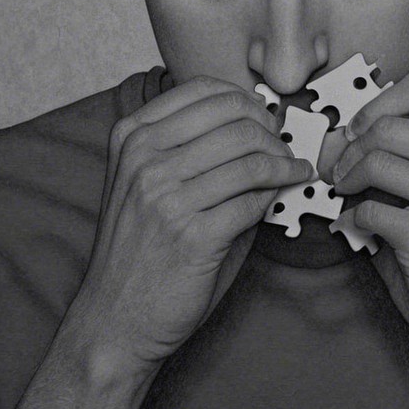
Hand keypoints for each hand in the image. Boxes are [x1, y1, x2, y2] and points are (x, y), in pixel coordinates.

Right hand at [72, 77, 311, 369]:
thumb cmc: (139, 250)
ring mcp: (166, 196)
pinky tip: (285, 193)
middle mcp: (145, 159)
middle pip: (235, 119)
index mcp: (132, 136)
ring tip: (294, 170)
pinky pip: (253, 199)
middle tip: (285, 147)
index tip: (264, 116)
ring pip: (250, 158)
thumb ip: (195, 151)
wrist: (114, 318)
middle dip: (272, 131)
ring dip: (284, 163)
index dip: (246, 100)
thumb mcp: (150, 184)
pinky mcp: (193, 235)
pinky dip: (277, 194)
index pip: (203, 90)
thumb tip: (261, 127)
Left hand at [328, 67, 408, 380]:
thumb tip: (341, 140)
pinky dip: (352, 218)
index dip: (376, 103)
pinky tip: (358, 229)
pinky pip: (367, 209)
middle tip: (336, 169)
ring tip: (343, 194)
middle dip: (348, 146)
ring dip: (345, 177)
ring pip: (373, 158)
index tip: (358, 129)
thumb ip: (407, 162)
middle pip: (385, 123)